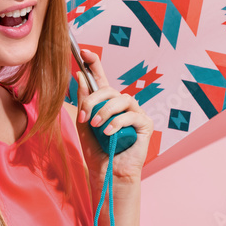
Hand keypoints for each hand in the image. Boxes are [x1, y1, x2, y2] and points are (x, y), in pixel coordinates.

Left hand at [74, 49, 153, 182]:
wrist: (107, 173)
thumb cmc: (97, 150)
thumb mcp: (84, 124)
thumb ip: (84, 101)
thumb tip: (80, 75)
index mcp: (107, 103)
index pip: (101, 78)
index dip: (93, 63)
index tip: (83, 52)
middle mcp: (122, 105)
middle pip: (109, 89)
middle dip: (94, 100)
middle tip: (85, 117)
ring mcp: (135, 113)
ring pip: (122, 99)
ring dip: (105, 111)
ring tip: (96, 126)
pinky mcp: (145, 125)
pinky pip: (131, 115)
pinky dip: (117, 123)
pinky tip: (108, 133)